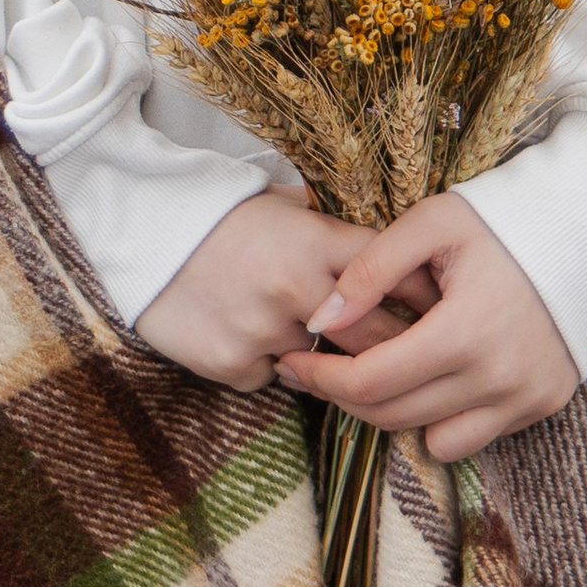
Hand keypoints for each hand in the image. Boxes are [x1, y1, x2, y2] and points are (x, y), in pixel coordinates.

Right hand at [136, 194, 415, 392]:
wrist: (144, 233)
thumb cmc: (220, 216)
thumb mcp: (282, 207)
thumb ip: (329, 232)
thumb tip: (387, 249)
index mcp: (317, 242)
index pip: (393, 274)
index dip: (421, 295)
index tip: (442, 309)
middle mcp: (298, 288)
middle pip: (376, 336)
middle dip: (396, 348)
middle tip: (408, 353)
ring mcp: (264, 330)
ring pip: (322, 365)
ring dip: (320, 357)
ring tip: (291, 329)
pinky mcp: (231, 363)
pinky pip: (269, 379)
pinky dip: (264, 365)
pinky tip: (243, 334)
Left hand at [279, 194, 581, 466]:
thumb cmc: (503, 218)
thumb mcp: (432, 224)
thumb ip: (370, 269)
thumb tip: (321, 319)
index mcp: (465, 331)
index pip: (372, 382)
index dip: (323, 378)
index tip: (294, 361)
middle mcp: (498, 377)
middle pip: (393, 416)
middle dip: (345, 395)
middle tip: (320, 367)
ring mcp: (526, 397)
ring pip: (431, 438)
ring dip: (397, 412)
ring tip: (386, 368)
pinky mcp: (543, 404)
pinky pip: (473, 437)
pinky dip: (444, 416)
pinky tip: (437, 375)